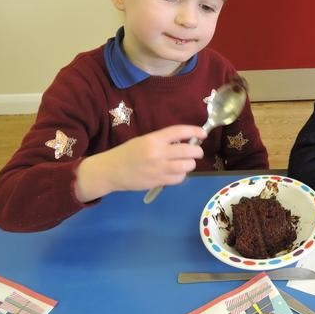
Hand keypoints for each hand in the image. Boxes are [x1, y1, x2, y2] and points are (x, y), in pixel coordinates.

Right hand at [75, 125, 206, 201]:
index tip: (203, 134)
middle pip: (188, 151)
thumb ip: (163, 141)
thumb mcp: (144, 140)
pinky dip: (181, 176)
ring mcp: (159, 169)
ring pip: (187, 166)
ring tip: (185, 163)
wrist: (111, 171)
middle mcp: (158, 153)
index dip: (194, 131)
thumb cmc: (128, 153)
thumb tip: (185, 142)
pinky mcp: (158, 182)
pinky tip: (176, 173)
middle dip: (197, 152)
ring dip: (190, 164)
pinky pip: (179, 178)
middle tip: (196, 152)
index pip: (179, 131)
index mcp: (154, 139)